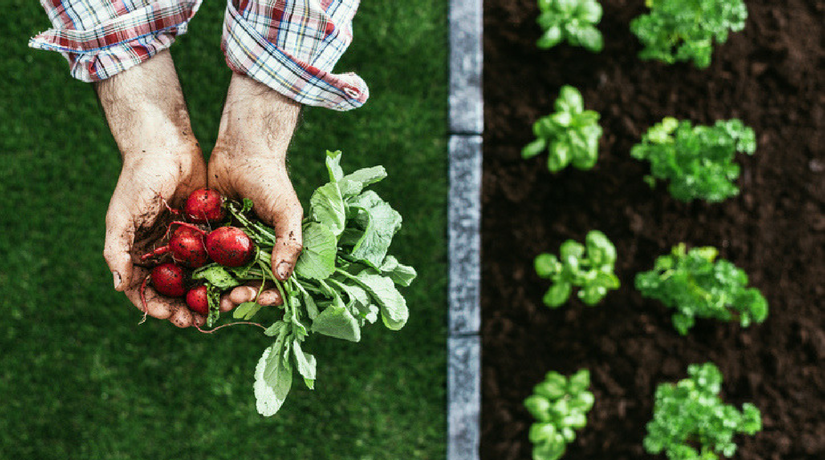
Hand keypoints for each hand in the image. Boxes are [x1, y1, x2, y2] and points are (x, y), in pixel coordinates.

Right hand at [96, 50, 206, 327]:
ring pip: (196, 277)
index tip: (175, 317)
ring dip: (206, 294)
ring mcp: (183, 241)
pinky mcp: (205, 229)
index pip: (144, 290)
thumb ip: (116, 250)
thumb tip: (118, 287)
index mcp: (136, 252)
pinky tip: (235, 281)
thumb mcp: (122, 215)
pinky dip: (222, 270)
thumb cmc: (138, 179)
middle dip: (185, 307)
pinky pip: (214, 256)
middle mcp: (160, 251)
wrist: (166, 144)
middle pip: (173, 290)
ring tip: (220, 306)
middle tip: (200, 321)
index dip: (158, 307)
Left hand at [208, 73, 301, 308]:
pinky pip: (199, 258)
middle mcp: (251, 253)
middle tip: (227, 301)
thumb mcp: (286, 210)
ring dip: (213, 291)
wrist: (242, 150)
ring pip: (219, 277)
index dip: (266, 295)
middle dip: (236, 297)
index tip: (256, 298)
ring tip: (205, 298)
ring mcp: (227, 246)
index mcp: (274, 251)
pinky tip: (186, 280)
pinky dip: (194, 270)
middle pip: (244, 285)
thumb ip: (289, 241)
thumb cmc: (271, 180)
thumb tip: (284, 276)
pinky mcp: (206, 236)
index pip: (273, 283)